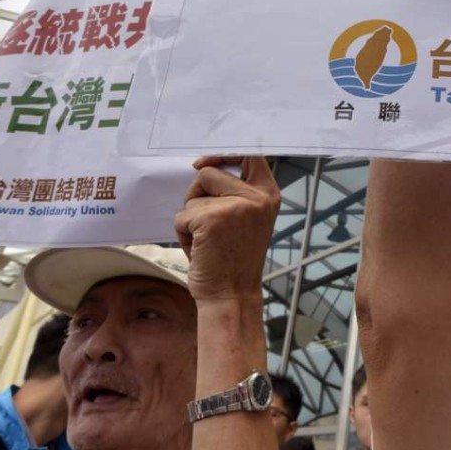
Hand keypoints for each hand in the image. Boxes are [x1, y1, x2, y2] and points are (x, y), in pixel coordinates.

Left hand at [174, 156, 279, 302]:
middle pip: (209, 172)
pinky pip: (181, 215)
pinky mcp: (210, 219)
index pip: (250, 154)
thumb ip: (237, 192)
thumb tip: (205, 164)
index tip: (206, 162)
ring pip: (193, 195)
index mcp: (268, 195)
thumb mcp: (249, 218)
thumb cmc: (235, 260)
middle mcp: (256, 197)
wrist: (232, 296)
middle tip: (208, 224)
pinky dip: (183, 233)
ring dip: (191, 218)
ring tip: (207, 241)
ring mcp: (235, 206)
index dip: (223, 153)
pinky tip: (200, 250)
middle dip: (198, 195)